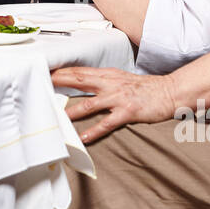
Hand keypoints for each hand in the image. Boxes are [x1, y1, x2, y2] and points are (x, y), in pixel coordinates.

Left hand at [51, 66, 177, 143]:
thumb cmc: (145, 88)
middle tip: (40, 84)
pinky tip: (83, 137)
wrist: (169, 92)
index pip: (79, 71)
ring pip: (89, 104)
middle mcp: (110, 84)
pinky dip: (94, 130)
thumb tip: (84, 83)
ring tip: (56, 117)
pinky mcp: (127, 112)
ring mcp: (118, 98)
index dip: (61, 71)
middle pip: (79, 81)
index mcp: (108, 74)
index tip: (44, 71)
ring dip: (71, 111)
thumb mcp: (121, 79)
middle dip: (59, 82)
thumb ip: (103, 81)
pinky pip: (107, 123)